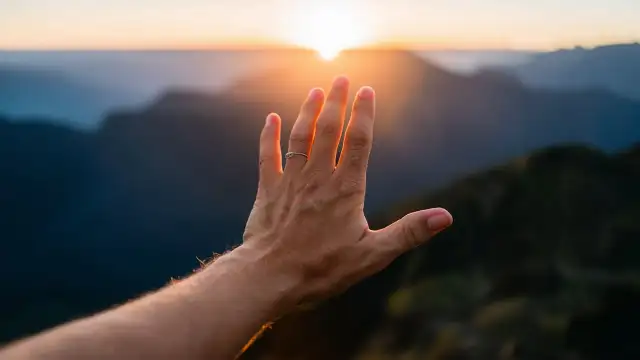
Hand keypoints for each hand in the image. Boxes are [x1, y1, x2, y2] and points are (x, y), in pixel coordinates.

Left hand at [242, 76, 452, 313]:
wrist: (272, 277)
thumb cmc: (324, 269)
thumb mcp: (374, 255)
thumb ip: (409, 232)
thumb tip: (446, 217)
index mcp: (346, 189)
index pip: (358, 141)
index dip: (363, 114)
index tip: (367, 90)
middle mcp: (317, 178)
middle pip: (328, 130)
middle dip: (335, 102)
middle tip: (340, 78)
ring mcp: (290, 182)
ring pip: (299, 137)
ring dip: (307, 112)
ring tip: (314, 91)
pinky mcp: (268, 191)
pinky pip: (267, 156)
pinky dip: (269, 136)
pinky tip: (270, 119)